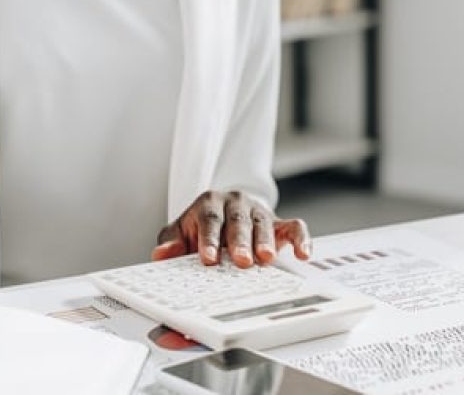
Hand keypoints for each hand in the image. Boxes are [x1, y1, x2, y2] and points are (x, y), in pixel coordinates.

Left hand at [151, 191, 310, 267]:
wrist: (223, 216)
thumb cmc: (201, 228)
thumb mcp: (180, 233)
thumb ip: (171, 243)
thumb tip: (161, 254)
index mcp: (209, 203)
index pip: (209, 220)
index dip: (209, 240)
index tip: (208, 259)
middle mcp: (235, 204)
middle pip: (238, 221)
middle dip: (239, 242)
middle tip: (240, 260)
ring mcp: (258, 212)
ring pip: (263, 223)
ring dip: (265, 242)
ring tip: (266, 259)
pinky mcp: (279, 223)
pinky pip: (294, 227)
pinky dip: (301, 238)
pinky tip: (303, 254)